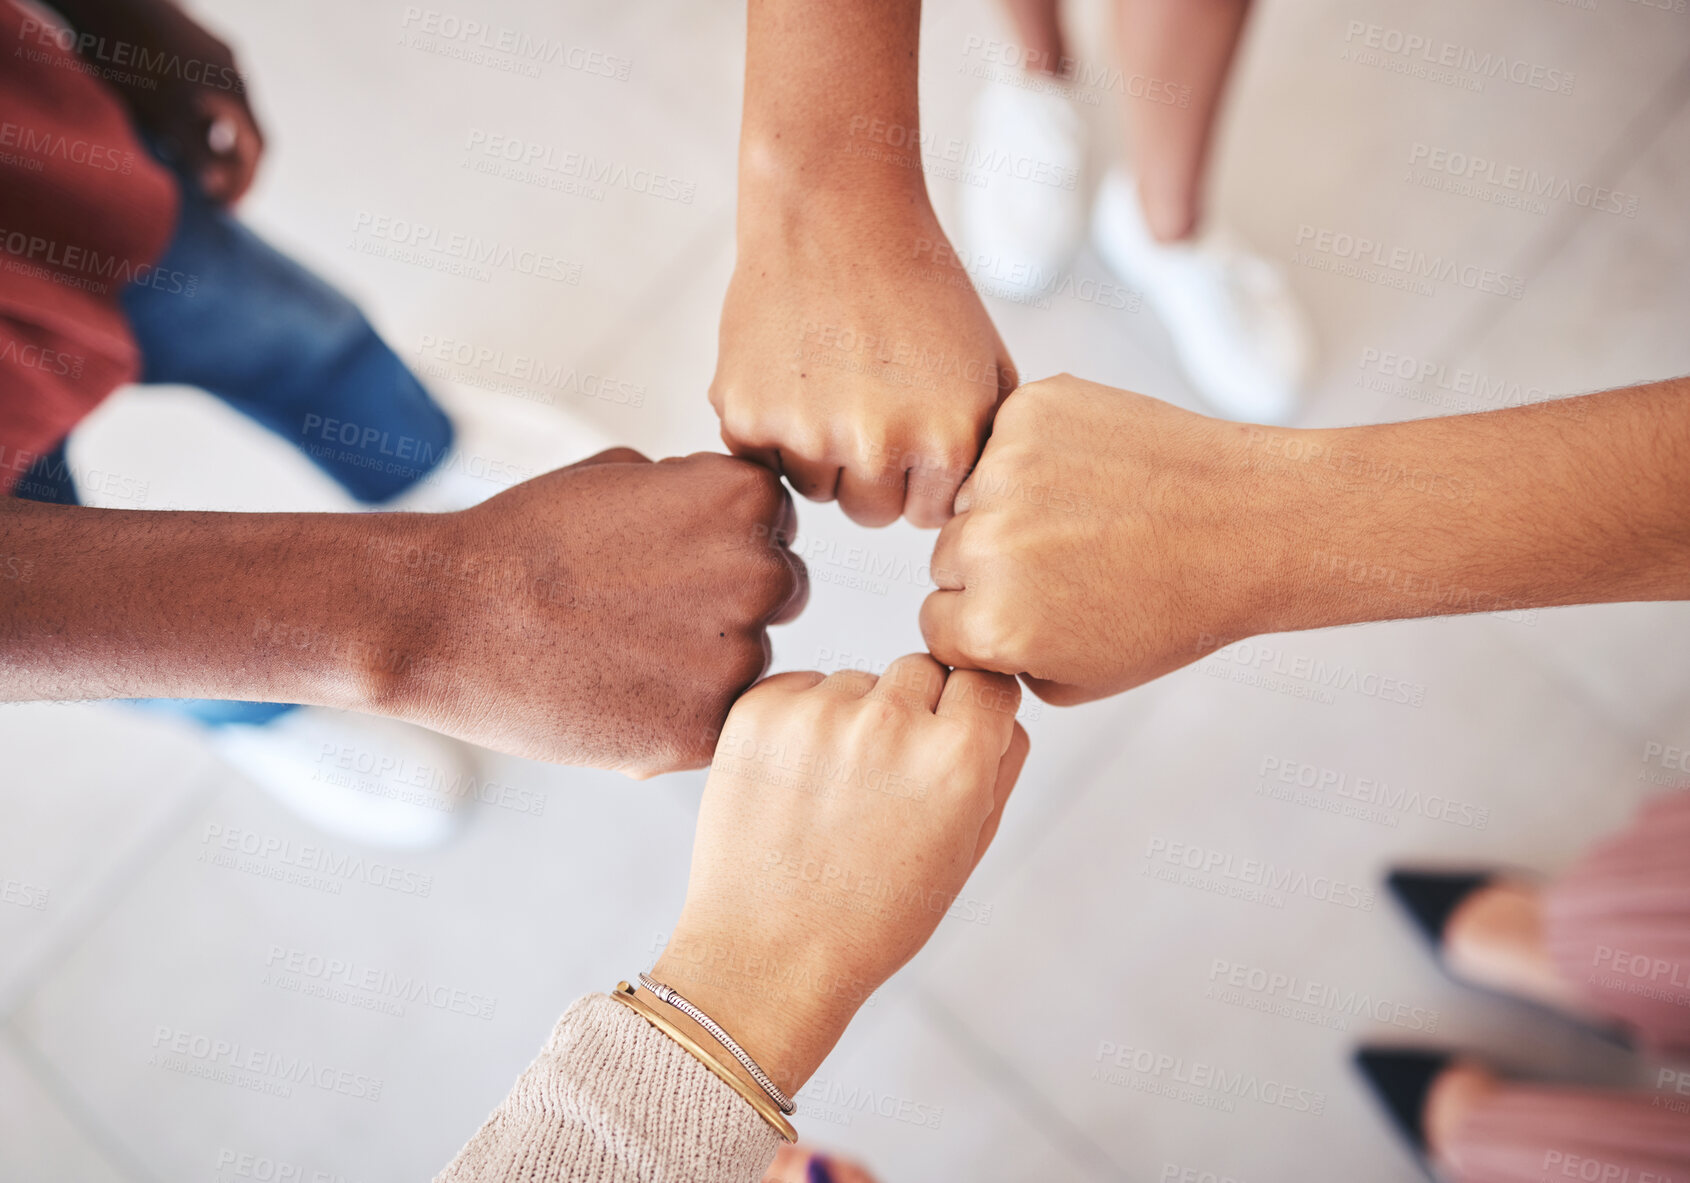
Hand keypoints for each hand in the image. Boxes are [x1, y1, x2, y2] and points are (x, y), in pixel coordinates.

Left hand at [95, 3, 264, 202]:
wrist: (108, 0)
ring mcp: (213, 50)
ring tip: (185, 158)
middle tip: (211, 191)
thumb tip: (219, 190)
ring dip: (211, 136)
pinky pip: (204, 86)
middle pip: (243, 128)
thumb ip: (197, 154)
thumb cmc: (133, 59)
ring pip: (222, 105)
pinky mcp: (190, 38)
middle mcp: (232, 70)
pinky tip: (170, 117)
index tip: (226, 209)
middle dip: (229, 163)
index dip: (245, 182)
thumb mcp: (165, 116)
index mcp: (234, 93)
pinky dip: (197, 112)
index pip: (256, 149)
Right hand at [388, 449, 807, 774]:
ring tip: (615, 652)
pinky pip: (717, 720)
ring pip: (748, 660)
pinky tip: (615, 695)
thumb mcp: (622, 473)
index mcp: (747, 498)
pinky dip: (676, 716)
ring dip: (701, 662)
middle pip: (778, 593)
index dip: (717, 543)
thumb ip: (696, 494)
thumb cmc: (524, 540)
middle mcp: (761, 573)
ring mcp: (738, 655)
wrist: (450, 616)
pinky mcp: (707, 729)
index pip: (776, 525)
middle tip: (636, 609)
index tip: (658, 558)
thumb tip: (737, 519)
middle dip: (723, 602)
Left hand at [651, 654, 1028, 1090]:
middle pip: (921, 670)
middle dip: (914, 712)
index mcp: (956, 757)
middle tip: (885, 782)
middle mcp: (890, 721)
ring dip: (853, 719)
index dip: (972, 714)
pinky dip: (801, 723)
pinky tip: (795, 785)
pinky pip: (800, 689)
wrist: (769, 956)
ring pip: (857, 681)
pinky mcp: (758, 711)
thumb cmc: (875, 916)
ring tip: (832, 795)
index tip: (951, 745)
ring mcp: (818, 712)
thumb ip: (999, 766)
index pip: (987, 680)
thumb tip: (995, 704)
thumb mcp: (967, 852)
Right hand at [711, 179, 1015, 527]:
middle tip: (866, 397)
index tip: (910, 422)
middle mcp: (877, 448)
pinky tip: (792, 368)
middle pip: (869, 512)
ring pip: (814, 489)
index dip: (918, 472)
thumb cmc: (916, 283)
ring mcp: (807, 435)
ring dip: (819, 451)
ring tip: (830, 378)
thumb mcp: (987, 363)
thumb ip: (989, 443)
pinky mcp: (747, 417)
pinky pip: (762, 459)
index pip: (926, 513)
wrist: (835, 210)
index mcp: (946, 441)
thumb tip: (979, 505)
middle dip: (870, 470)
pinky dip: (771, 425)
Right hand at [919, 374, 1296, 704]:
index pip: (935, 621)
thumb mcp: (1078, 680)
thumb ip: (1001, 664)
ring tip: (1083, 516)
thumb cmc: (1176, 604)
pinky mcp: (1030, 413)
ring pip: (971, 494)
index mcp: (991, 622)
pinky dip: (1036, 452)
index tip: (1029, 608)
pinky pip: (1002, 438)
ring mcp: (1006, 470)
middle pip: (946, 557)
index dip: (983, 619)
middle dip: (992, 564)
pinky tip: (1090, 475)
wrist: (1249, 524)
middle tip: (1064, 561)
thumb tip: (961, 633)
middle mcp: (987, 545)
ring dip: (1008, 504)